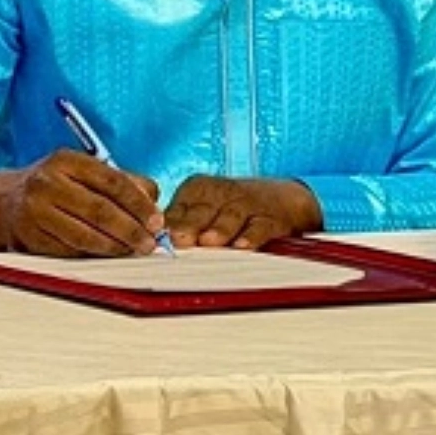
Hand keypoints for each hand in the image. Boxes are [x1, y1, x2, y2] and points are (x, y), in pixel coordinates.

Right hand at [0, 149, 165, 257]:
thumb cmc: (55, 186)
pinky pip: (69, 251)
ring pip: (85, 235)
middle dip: (130, 230)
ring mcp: (35, 210)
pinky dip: (93, 255)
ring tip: (132, 251)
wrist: (4, 201)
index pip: (112, 181)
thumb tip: (153, 201)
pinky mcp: (30, 236)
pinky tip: (107, 254)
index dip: (138, 204)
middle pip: (100, 210)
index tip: (156, 220)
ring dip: (115, 247)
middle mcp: (47, 182)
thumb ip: (123, 181)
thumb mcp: (84, 172)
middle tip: (149, 243)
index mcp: (65, 160)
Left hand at [164, 176, 321, 249]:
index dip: (168, 223)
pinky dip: (251, 236)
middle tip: (179, 239)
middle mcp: (220, 193)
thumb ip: (181, 223)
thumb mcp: (204, 208)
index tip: (157, 237)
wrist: (283, 198)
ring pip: (229, 217)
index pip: (179, 207)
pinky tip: (242, 246)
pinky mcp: (270, 218)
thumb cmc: (231, 207)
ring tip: (208, 242)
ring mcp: (246, 204)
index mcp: (197, 189)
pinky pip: (259, 227)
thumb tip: (152, 243)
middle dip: (189, 226)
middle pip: (201, 211)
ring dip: (218, 230)